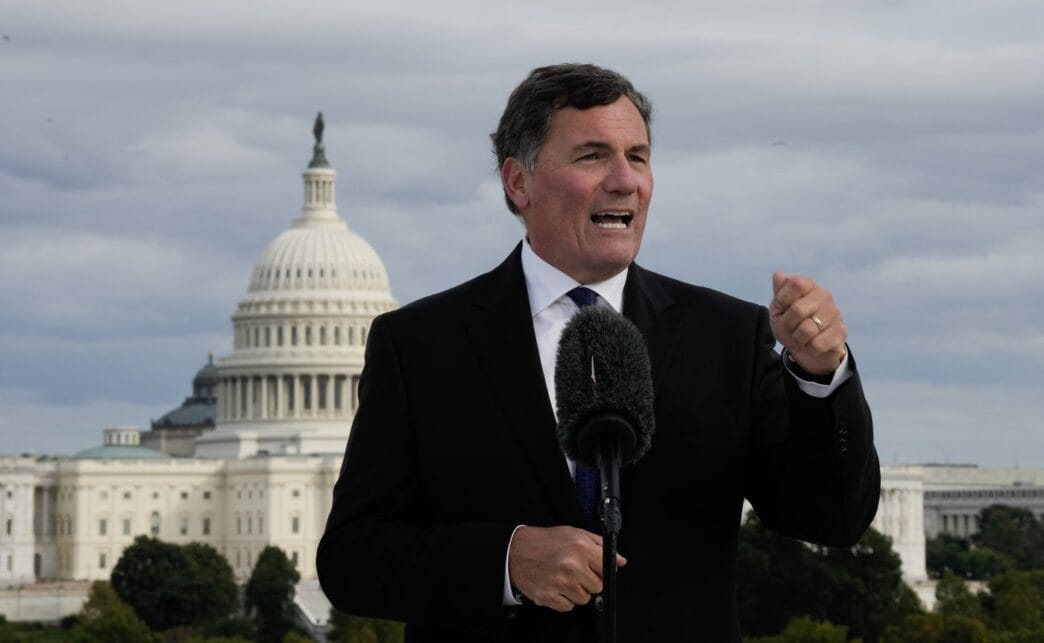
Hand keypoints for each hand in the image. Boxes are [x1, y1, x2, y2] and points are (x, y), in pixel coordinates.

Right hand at [508, 525, 626, 611]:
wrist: (516, 551)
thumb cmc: (545, 542)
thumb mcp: (574, 534)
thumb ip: (599, 545)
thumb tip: (620, 561)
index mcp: (580, 547)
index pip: (607, 568)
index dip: (600, 568)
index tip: (593, 567)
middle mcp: (571, 565)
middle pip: (597, 586)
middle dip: (588, 580)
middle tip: (574, 571)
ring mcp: (560, 582)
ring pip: (584, 598)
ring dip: (576, 591)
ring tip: (563, 577)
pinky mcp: (549, 596)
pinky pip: (568, 607)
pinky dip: (563, 600)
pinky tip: (556, 586)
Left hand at [769, 272, 847, 375]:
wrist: (806, 349)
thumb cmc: (790, 325)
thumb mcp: (778, 309)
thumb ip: (779, 292)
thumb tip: (778, 274)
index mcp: (808, 286)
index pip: (796, 283)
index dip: (783, 299)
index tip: (782, 308)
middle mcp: (824, 295)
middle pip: (798, 309)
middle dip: (788, 323)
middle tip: (792, 326)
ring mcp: (834, 313)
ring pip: (807, 329)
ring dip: (799, 338)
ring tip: (802, 336)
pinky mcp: (841, 332)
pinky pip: (817, 344)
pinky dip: (809, 348)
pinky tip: (813, 344)